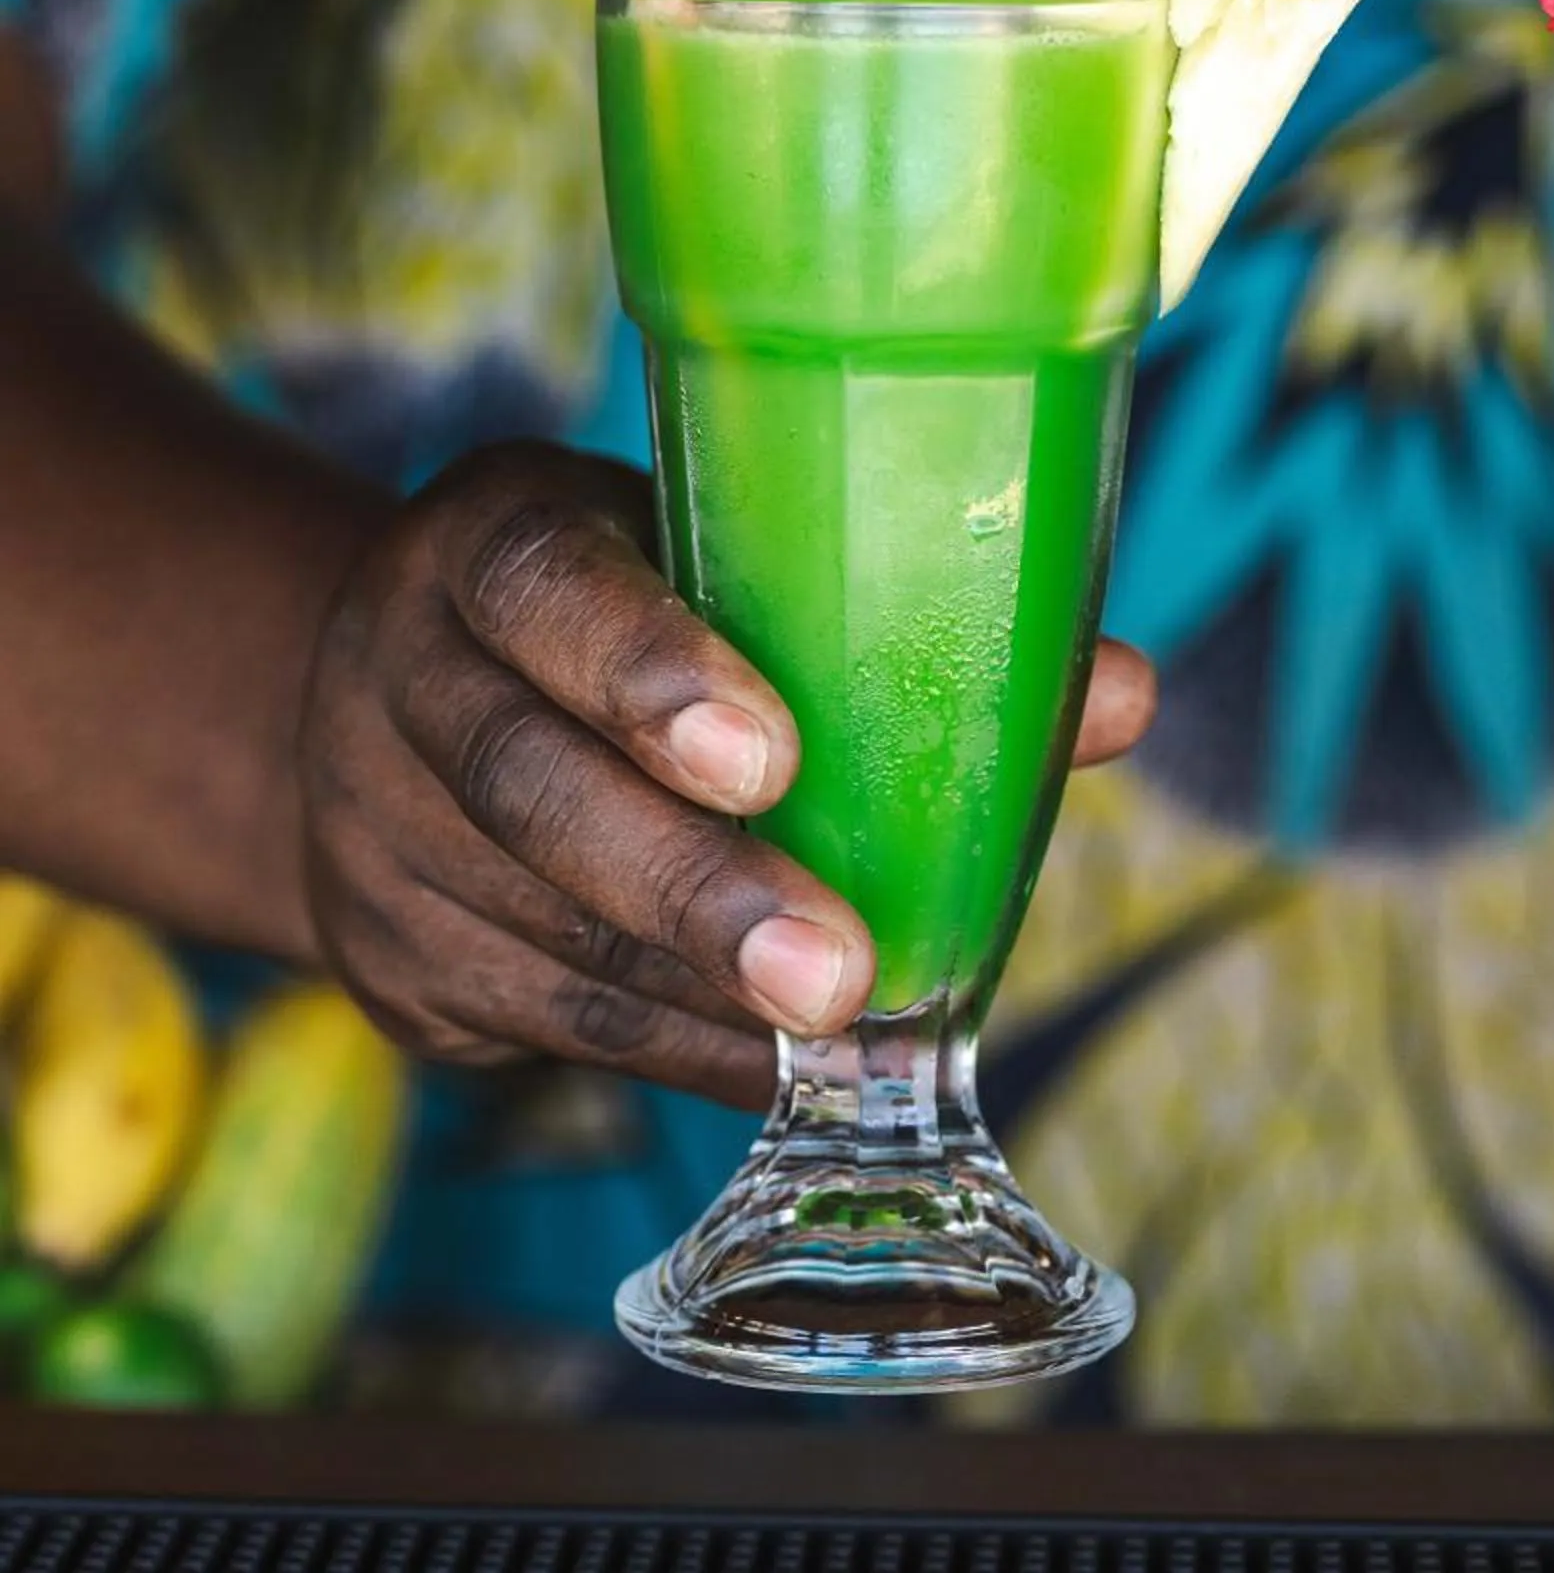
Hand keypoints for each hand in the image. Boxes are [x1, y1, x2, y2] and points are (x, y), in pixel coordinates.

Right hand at [298, 443, 1156, 1108]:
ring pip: (540, 933)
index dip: (647, 668)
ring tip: (851, 1040)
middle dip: (693, 887)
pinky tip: (785, 1070)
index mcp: (485, 540)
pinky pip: (545, 1026)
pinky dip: (680, 1050)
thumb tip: (1123, 695)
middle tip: (841, 972)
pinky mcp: (390, 964)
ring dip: (702, 997)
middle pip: (531, 788)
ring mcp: (372, 832)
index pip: (544, 586)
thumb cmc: (610, 608)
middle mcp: (402, 674)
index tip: (773, 755)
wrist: (380, 700)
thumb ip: (890, 619)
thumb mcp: (706, 557)